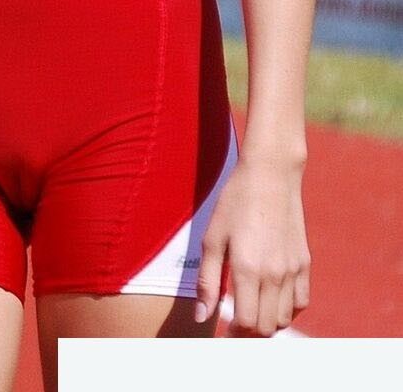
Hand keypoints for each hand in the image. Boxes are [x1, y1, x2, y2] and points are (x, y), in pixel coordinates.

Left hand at [195, 156, 310, 336]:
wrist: (270, 174)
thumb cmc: (235, 202)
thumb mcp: (212, 238)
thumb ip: (207, 281)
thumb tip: (202, 317)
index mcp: (248, 270)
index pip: (246, 323)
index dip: (233, 333)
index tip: (224, 330)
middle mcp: (273, 275)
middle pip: (266, 327)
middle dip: (249, 333)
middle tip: (235, 324)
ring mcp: (292, 269)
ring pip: (284, 319)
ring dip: (268, 323)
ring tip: (252, 311)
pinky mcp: (304, 262)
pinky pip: (301, 301)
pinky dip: (288, 310)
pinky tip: (273, 300)